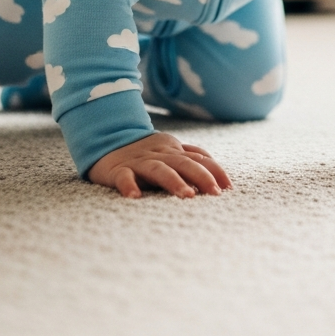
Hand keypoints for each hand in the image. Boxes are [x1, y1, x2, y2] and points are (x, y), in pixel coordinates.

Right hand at [88, 132, 232, 198]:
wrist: (105, 138)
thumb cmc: (144, 152)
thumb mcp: (169, 150)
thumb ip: (192, 157)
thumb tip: (217, 169)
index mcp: (173, 151)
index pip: (199, 159)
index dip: (215, 171)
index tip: (229, 187)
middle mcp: (160, 155)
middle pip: (184, 163)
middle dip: (202, 177)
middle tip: (215, 193)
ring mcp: (139, 162)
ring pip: (159, 170)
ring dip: (174, 181)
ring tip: (187, 196)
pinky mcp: (118, 170)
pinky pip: (124, 177)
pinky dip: (129, 185)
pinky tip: (135, 197)